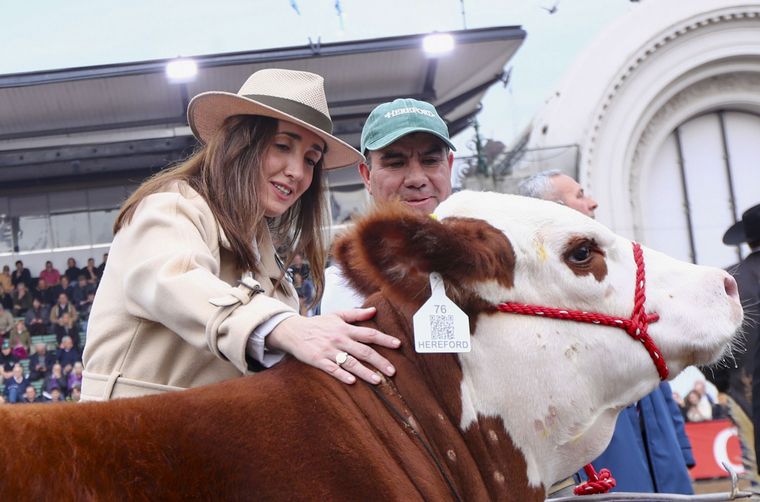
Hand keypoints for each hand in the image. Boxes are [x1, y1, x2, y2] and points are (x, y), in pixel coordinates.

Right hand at [266, 307, 400, 384]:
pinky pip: (332, 369)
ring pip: (350, 362)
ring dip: (364, 372)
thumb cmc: (317, 324)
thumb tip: (374, 310)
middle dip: (379, 361)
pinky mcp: (318, 360)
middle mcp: (339, 340)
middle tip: (392, 371)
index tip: (398, 345)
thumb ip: (356, 314)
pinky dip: (342, 375)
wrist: (293, 331)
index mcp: (345, 329)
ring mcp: (329, 351)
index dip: (384, 339)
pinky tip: (352, 382)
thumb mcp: (336, 315)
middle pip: (363, 351)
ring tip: (378, 380)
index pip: (369, 334)